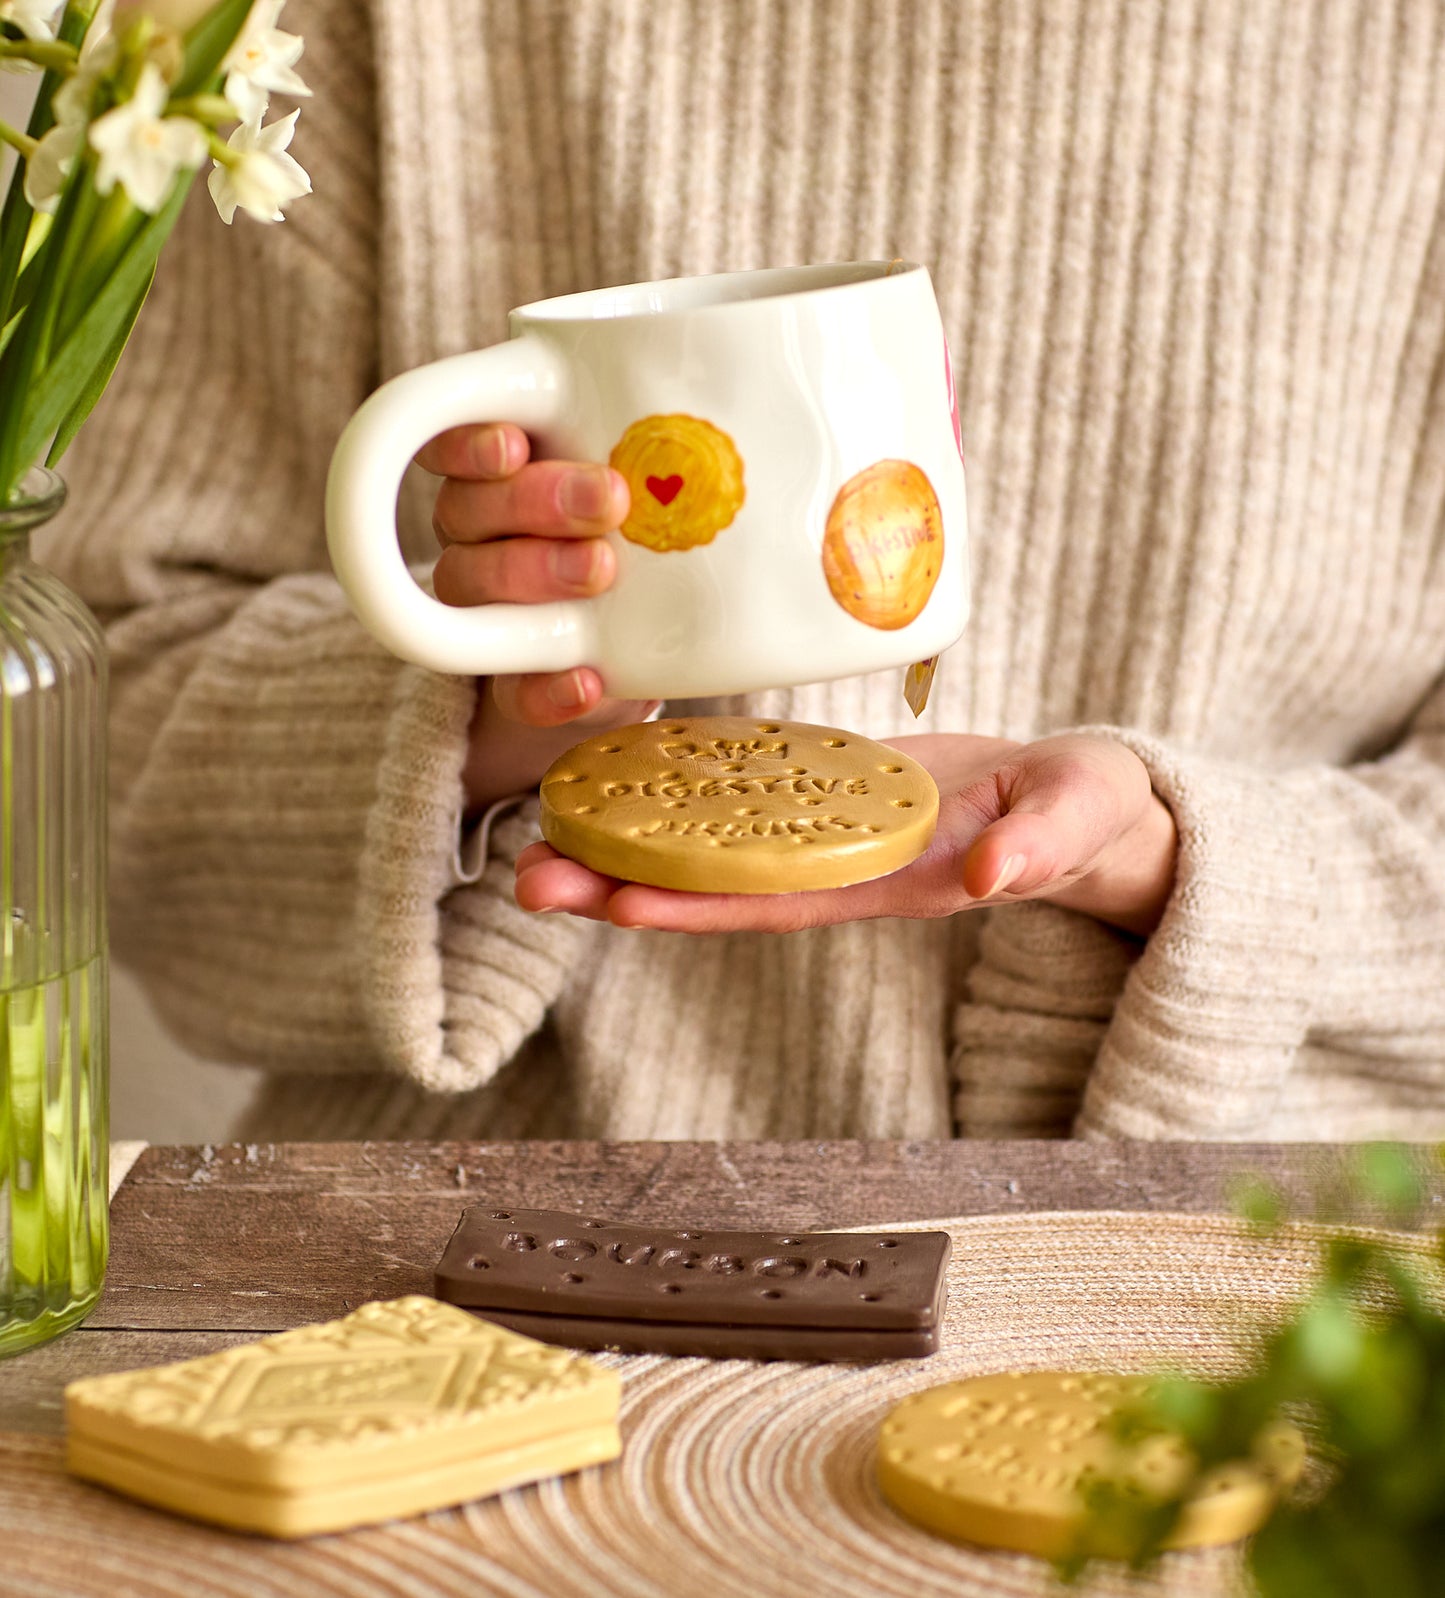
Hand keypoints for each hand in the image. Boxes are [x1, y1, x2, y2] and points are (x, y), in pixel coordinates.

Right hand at [417, 423, 655, 816]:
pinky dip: (545, 688)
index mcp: (499, 472)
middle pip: (467, 506)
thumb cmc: (646, 537)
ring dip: (535, 572)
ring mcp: (483, 609)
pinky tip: (586, 681)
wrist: (644, 651)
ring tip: (601, 573)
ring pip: (470, 582)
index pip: (452, 440)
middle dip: (535, 500)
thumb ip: (661, 460)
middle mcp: (475, 533)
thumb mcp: (655, 490)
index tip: (514, 444)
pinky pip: (510, 688)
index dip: (466, 440)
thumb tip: (737, 412)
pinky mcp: (512, 681)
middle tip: (610, 501)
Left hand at [515, 732, 1178, 936]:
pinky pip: (745, 790)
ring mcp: (829, 830)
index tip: (615, 908)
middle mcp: (842, 867)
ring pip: (716, 841)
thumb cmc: (1085, 814)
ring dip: (632, 839)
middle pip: (718, 884)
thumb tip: (994, 878)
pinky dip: (680, 785)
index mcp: (893, 882)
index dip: (696, 908)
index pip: (777, 903)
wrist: (1078, 800)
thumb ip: (1041, 850)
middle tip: (526, 876)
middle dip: (624, 885)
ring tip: (542, 826)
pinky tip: (619, 768)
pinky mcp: (830, 788)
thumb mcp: (1077, 824)